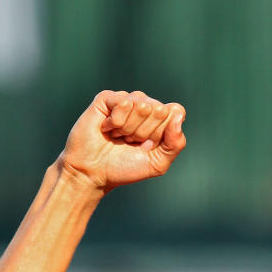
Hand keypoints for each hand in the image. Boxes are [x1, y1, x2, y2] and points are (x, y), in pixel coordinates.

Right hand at [59, 90, 186, 189]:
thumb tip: (178, 114)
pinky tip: (107, 128)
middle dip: (144, 132)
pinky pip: (124, 103)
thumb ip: (176, 143)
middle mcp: (145, 105)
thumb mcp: (158, 163)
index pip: (175, 112)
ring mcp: (126, 100)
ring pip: (141, 105)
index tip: (148, 145)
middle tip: (130, 142)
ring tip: (118, 136)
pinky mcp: (107, 98)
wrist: (94, 173)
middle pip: (159, 109)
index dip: (161, 132)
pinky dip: (116, 122)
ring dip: (129, 129)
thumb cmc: (125, 167)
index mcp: (161, 119)